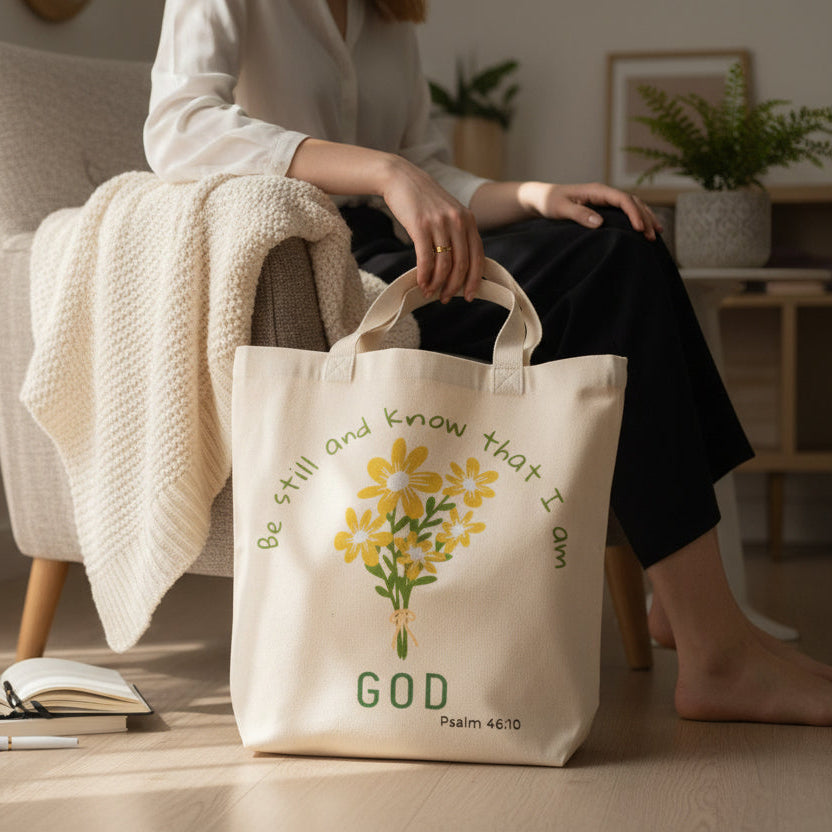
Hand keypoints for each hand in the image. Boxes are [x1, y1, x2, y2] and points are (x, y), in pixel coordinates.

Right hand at [381, 156, 484, 302]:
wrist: (401, 179)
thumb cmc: (424, 201)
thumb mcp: (449, 213)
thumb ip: (458, 234)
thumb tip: (460, 268)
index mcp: (468, 220)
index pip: (478, 256)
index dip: (474, 279)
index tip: (468, 295)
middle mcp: (458, 221)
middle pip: (461, 264)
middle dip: (453, 286)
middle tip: (445, 298)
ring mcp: (439, 223)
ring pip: (444, 264)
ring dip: (437, 284)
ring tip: (430, 293)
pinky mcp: (420, 226)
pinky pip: (425, 259)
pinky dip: (424, 275)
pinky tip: (421, 283)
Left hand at [520, 182, 662, 239]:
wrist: (542, 198)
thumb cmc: (550, 202)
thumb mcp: (561, 209)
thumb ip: (579, 214)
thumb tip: (599, 222)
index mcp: (597, 191)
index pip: (623, 199)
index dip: (634, 213)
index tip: (639, 229)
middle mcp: (604, 193)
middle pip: (632, 202)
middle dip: (645, 218)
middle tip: (652, 236)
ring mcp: (605, 199)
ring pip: (632, 205)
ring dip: (645, 217)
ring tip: (656, 233)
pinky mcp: (604, 207)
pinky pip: (625, 211)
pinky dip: (637, 218)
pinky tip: (644, 229)